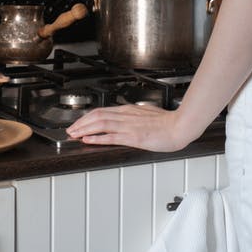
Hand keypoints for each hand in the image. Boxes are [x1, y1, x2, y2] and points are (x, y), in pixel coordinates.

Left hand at [66, 104, 197, 151]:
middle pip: (97, 115)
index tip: (79, 123)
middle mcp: (126, 116)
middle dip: (80, 123)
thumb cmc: (168, 122)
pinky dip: (97, 138)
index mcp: (129, 110)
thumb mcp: (148, 113)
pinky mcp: (133, 137)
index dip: (87, 117)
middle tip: (70, 130)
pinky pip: (111, 136)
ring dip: (84, 129)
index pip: (102, 111)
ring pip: (100, 124)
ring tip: (74, 135)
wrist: (180, 126)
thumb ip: (135, 115)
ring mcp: (129, 126)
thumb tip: (127, 116)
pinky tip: (88, 140)